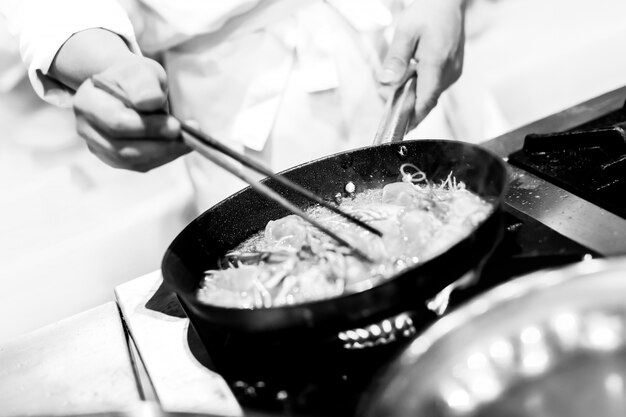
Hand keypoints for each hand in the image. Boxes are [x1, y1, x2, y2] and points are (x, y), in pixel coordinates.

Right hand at [73, 54, 188, 171]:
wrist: (131, 89)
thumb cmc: (136, 78)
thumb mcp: (142, 70)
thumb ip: (144, 83)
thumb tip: (149, 102)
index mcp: (87, 101)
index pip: (116, 122)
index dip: (147, 127)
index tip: (176, 124)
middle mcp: (87, 128)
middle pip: (123, 148)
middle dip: (160, 144)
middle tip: (186, 136)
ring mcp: (99, 146)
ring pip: (133, 160)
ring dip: (165, 153)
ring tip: (188, 141)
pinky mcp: (114, 159)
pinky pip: (140, 165)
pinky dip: (163, 157)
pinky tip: (178, 146)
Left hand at [379, 0, 465, 127]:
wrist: (448, 1)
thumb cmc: (429, 11)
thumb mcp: (405, 32)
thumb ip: (395, 59)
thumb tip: (386, 82)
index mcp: (437, 64)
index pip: (425, 102)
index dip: (412, 118)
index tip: (398, 126)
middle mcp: (449, 72)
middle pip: (426, 101)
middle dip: (405, 103)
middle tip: (385, 93)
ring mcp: (453, 73)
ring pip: (430, 95)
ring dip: (411, 94)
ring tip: (396, 79)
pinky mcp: (453, 71)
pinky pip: (434, 86)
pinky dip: (420, 86)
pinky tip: (410, 73)